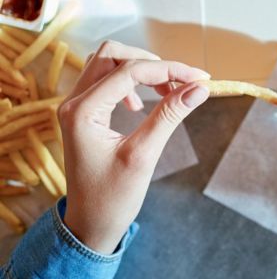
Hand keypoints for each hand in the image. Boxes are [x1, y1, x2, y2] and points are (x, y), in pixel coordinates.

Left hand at [58, 41, 209, 253]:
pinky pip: (105, 81)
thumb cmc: (113, 196)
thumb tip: (199, 89)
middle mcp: (74, 102)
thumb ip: (169, 115)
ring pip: (108, 64)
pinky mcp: (84, 113)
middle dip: (152, 63)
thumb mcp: (144, 154)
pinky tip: (141, 104)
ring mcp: (76, 106)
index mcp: (83, 112)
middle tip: (183, 83)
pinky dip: (130, 82)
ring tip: (167, 91)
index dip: (169, 70)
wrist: (91, 223)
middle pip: (113, 55)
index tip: (201, 78)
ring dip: (141, 69)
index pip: (130, 72)